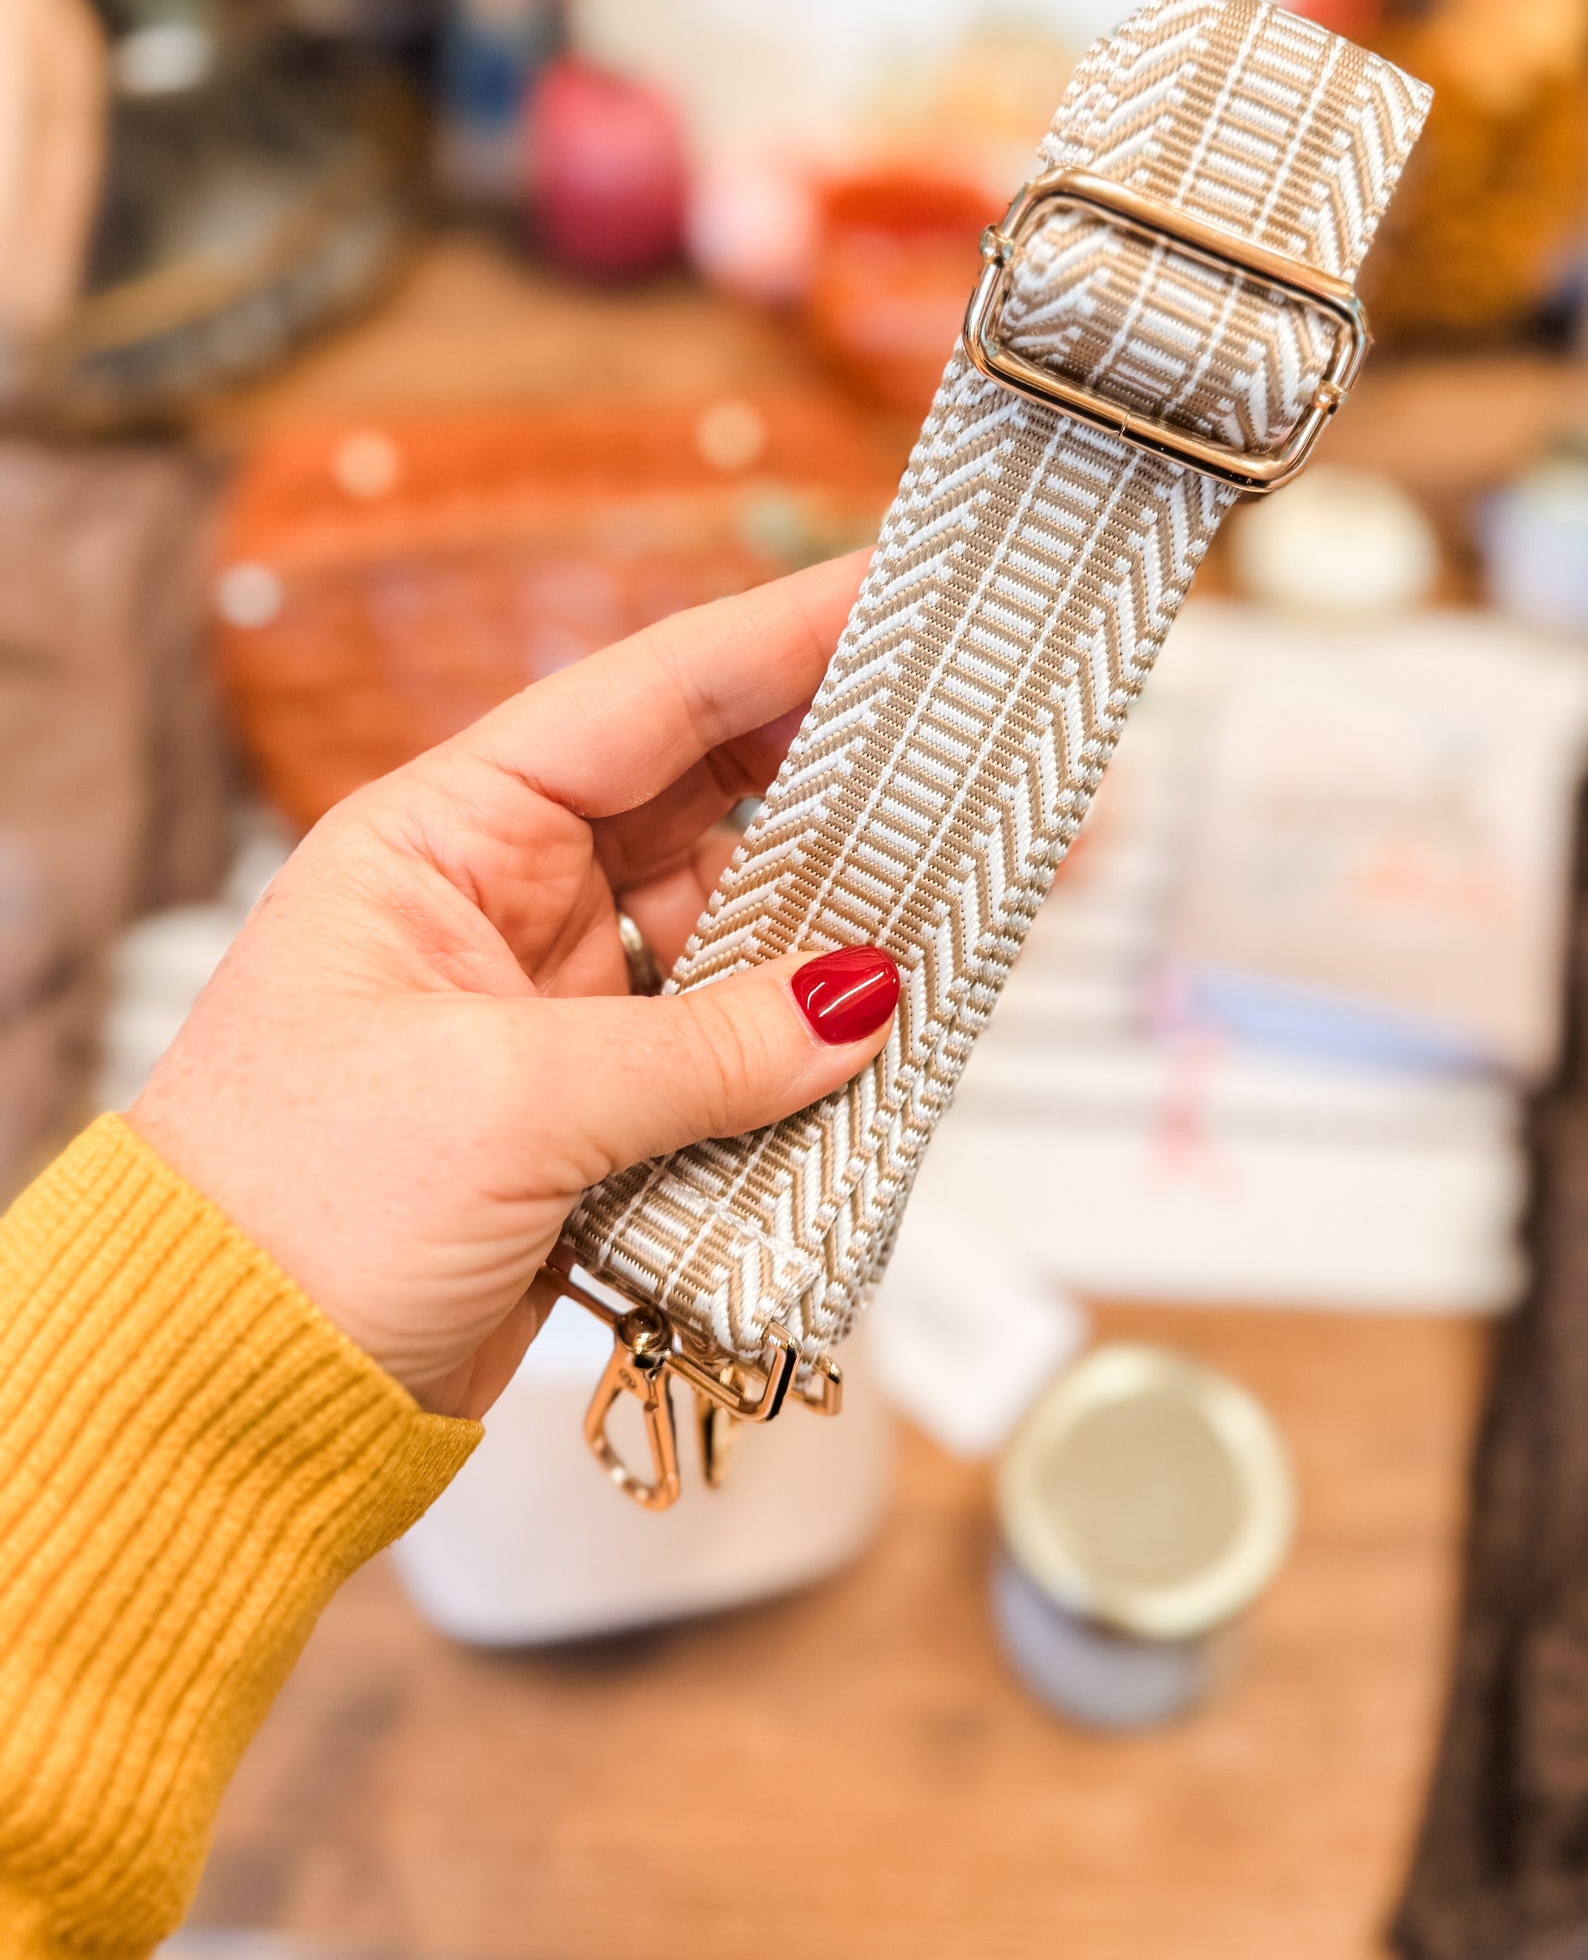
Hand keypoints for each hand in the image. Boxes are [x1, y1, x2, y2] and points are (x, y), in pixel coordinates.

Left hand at [131, 553, 897, 1419]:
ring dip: (830, 931)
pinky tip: (879, 1038)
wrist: (226, 1400)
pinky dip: (803, 1052)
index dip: (774, 637)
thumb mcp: (506, 1102)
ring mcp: (552, 1010)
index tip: (889, 586)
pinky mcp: (590, 1113)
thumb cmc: (286, 1218)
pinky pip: (728, 1051)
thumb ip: (705, 1047)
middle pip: (702, 804)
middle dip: (829, 775)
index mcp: (441, 839)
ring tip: (947, 900)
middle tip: (963, 738)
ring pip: (730, 933)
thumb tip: (863, 1004)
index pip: (638, 701)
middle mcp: (503, 905)